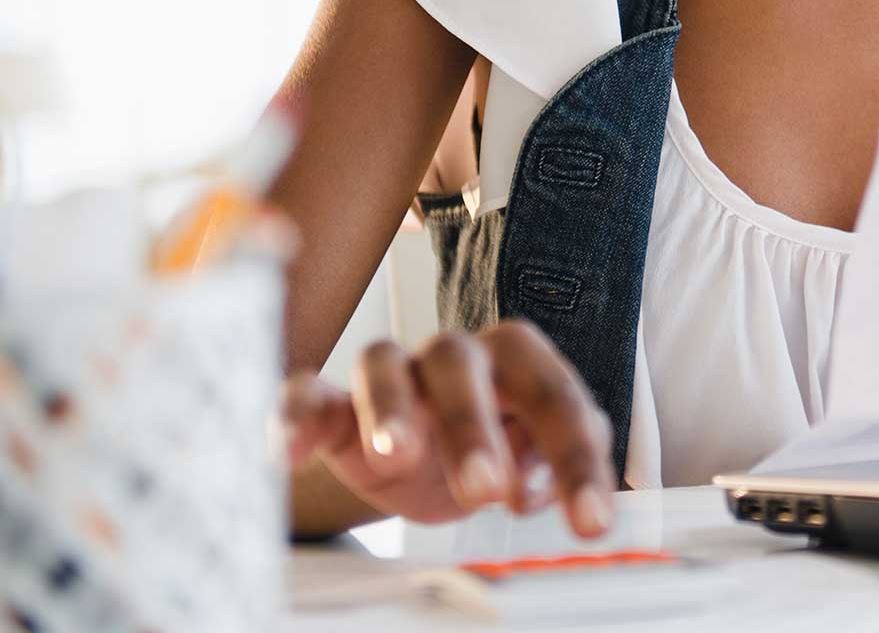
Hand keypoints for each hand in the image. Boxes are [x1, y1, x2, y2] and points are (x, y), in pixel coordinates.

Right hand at [281, 320, 613, 536]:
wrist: (415, 452)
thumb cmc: (487, 446)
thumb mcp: (529, 459)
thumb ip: (548, 464)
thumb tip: (543, 488)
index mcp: (516, 362)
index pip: (554, 396)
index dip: (575, 458)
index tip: (590, 522)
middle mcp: (454, 357)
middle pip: (464, 367)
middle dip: (475, 426)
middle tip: (487, 491)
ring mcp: (390, 374)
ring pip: (384, 368)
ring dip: (390, 409)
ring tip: (396, 456)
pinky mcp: (332, 405)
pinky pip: (305, 396)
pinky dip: (294, 417)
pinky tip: (287, 453)